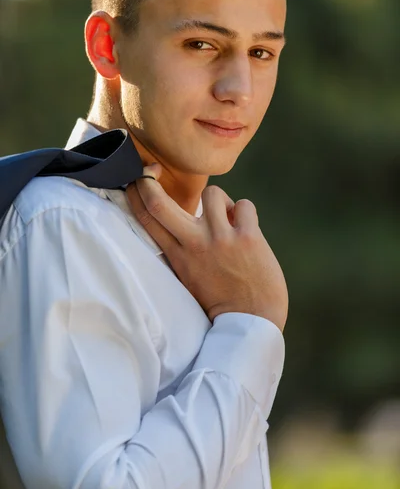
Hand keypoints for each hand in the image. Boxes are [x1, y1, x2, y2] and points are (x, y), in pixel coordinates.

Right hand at [127, 165, 287, 330]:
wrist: (251, 324)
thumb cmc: (220, 304)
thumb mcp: (188, 279)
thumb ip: (180, 253)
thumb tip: (178, 224)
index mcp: (177, 256)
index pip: (146, 218)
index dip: (136, 193)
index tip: (138, 179)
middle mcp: (194, 244)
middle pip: (158, 202)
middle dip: (149, 180)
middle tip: (153, 171)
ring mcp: (221, 239)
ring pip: (213, 193)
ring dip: (220, 201)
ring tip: (227, 220)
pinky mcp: (248, 237)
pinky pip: (244, 204)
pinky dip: (245, 212)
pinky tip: (247, 229)